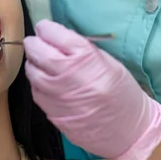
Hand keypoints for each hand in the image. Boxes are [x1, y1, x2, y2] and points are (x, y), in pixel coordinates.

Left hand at [23, 20, 160, 159]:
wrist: (128, 131)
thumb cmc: (122, 93)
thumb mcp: (108, 62)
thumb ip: (81, 49)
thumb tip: (58, 38)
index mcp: (86, 59)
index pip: (56, 35)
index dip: (46, 28)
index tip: (44, 28)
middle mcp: (69, 76)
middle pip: (38, 51)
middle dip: (34, 43)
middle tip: (36, 41)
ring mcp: (58, 96)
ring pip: (32, 72)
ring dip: (33, 63)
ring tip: (40, 61)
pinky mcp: (52, 113)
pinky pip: (36, 91)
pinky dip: (37, 82)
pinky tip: (45, 81)